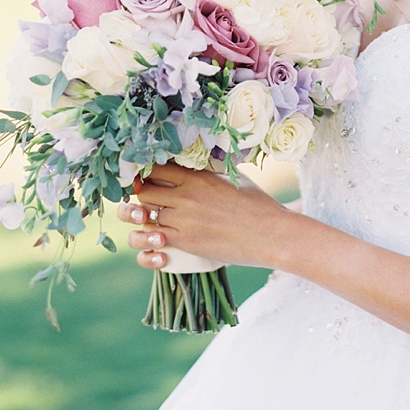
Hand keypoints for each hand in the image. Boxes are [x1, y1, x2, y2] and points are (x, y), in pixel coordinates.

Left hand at [116, 162, 292, 271]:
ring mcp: (183, 220)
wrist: (269, 233)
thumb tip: (197, 166)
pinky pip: (152, 240)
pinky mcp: (185, 243)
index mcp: (197, 176)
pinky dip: (147, 240)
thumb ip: (209, 172)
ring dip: (140, 217)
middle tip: (144, 197)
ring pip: (144, 216)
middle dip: (140, 193)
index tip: (145, 174)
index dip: (146, 170)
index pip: (157, 167)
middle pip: (144, 191)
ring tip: (144, 218)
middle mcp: (185, 196)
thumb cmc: (257, 203)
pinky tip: (153, 239)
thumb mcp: (232, 178)